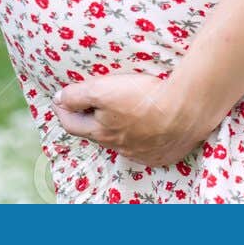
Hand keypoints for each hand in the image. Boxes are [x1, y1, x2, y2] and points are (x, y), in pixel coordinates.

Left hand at [52, 70, 214, 166]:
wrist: (185, 110)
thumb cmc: (143, 97)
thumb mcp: (103, 89)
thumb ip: (78, 95)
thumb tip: (59, 98)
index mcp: (102, 132)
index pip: (73, 125)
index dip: (63, 111)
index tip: (58, 100)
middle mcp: (119, 148)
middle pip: (97, 134)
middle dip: (89, 120)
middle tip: (86, 106)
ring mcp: (141, 153)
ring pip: (121, 142)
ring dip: (116, 129)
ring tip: (120, 114)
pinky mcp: (162, 154)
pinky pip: (145, 148)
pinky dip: (141, 138)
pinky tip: (147, 127)